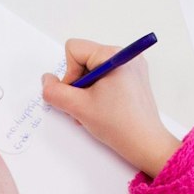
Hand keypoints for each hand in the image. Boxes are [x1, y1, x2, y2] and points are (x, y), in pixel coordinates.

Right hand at [40, 39, 181, 177]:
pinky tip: (104, 109)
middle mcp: (125, 55)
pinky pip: (106, 77)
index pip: (74, 49)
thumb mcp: (78, 107)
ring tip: (96, 110)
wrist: (147, 144)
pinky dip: (99, 92)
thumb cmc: (118, 125)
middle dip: (79, 83)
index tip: (80, 94)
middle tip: (87, 105)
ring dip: (87, 90)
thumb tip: (46, 80)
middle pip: (84, 59)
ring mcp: (132, 66)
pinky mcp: (134, 78)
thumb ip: (55, 91)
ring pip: (93, 70)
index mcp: (114, 55)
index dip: (69, 73)